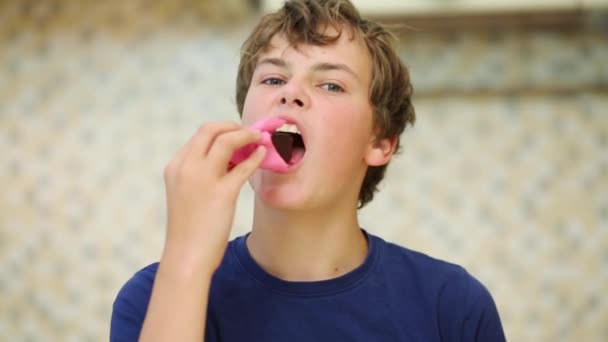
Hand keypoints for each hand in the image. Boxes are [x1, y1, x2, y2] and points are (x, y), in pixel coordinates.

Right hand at [161, 121, 265, 273]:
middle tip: (250, 133)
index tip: (237, 134)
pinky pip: (244, 166)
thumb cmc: (189, 229)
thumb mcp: (187, 194)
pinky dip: (256, 157)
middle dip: (234, 126)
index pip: (200, 135)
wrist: (186, 256)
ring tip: (260, 140)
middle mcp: (186, 167)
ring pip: (227, 140)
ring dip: (247, 136)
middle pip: (211, 130)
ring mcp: (202, 178)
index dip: (222, 130)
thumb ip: (201, 174)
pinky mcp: (221, 193)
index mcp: (176, 166)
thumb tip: (232, 160)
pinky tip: (264, 155)